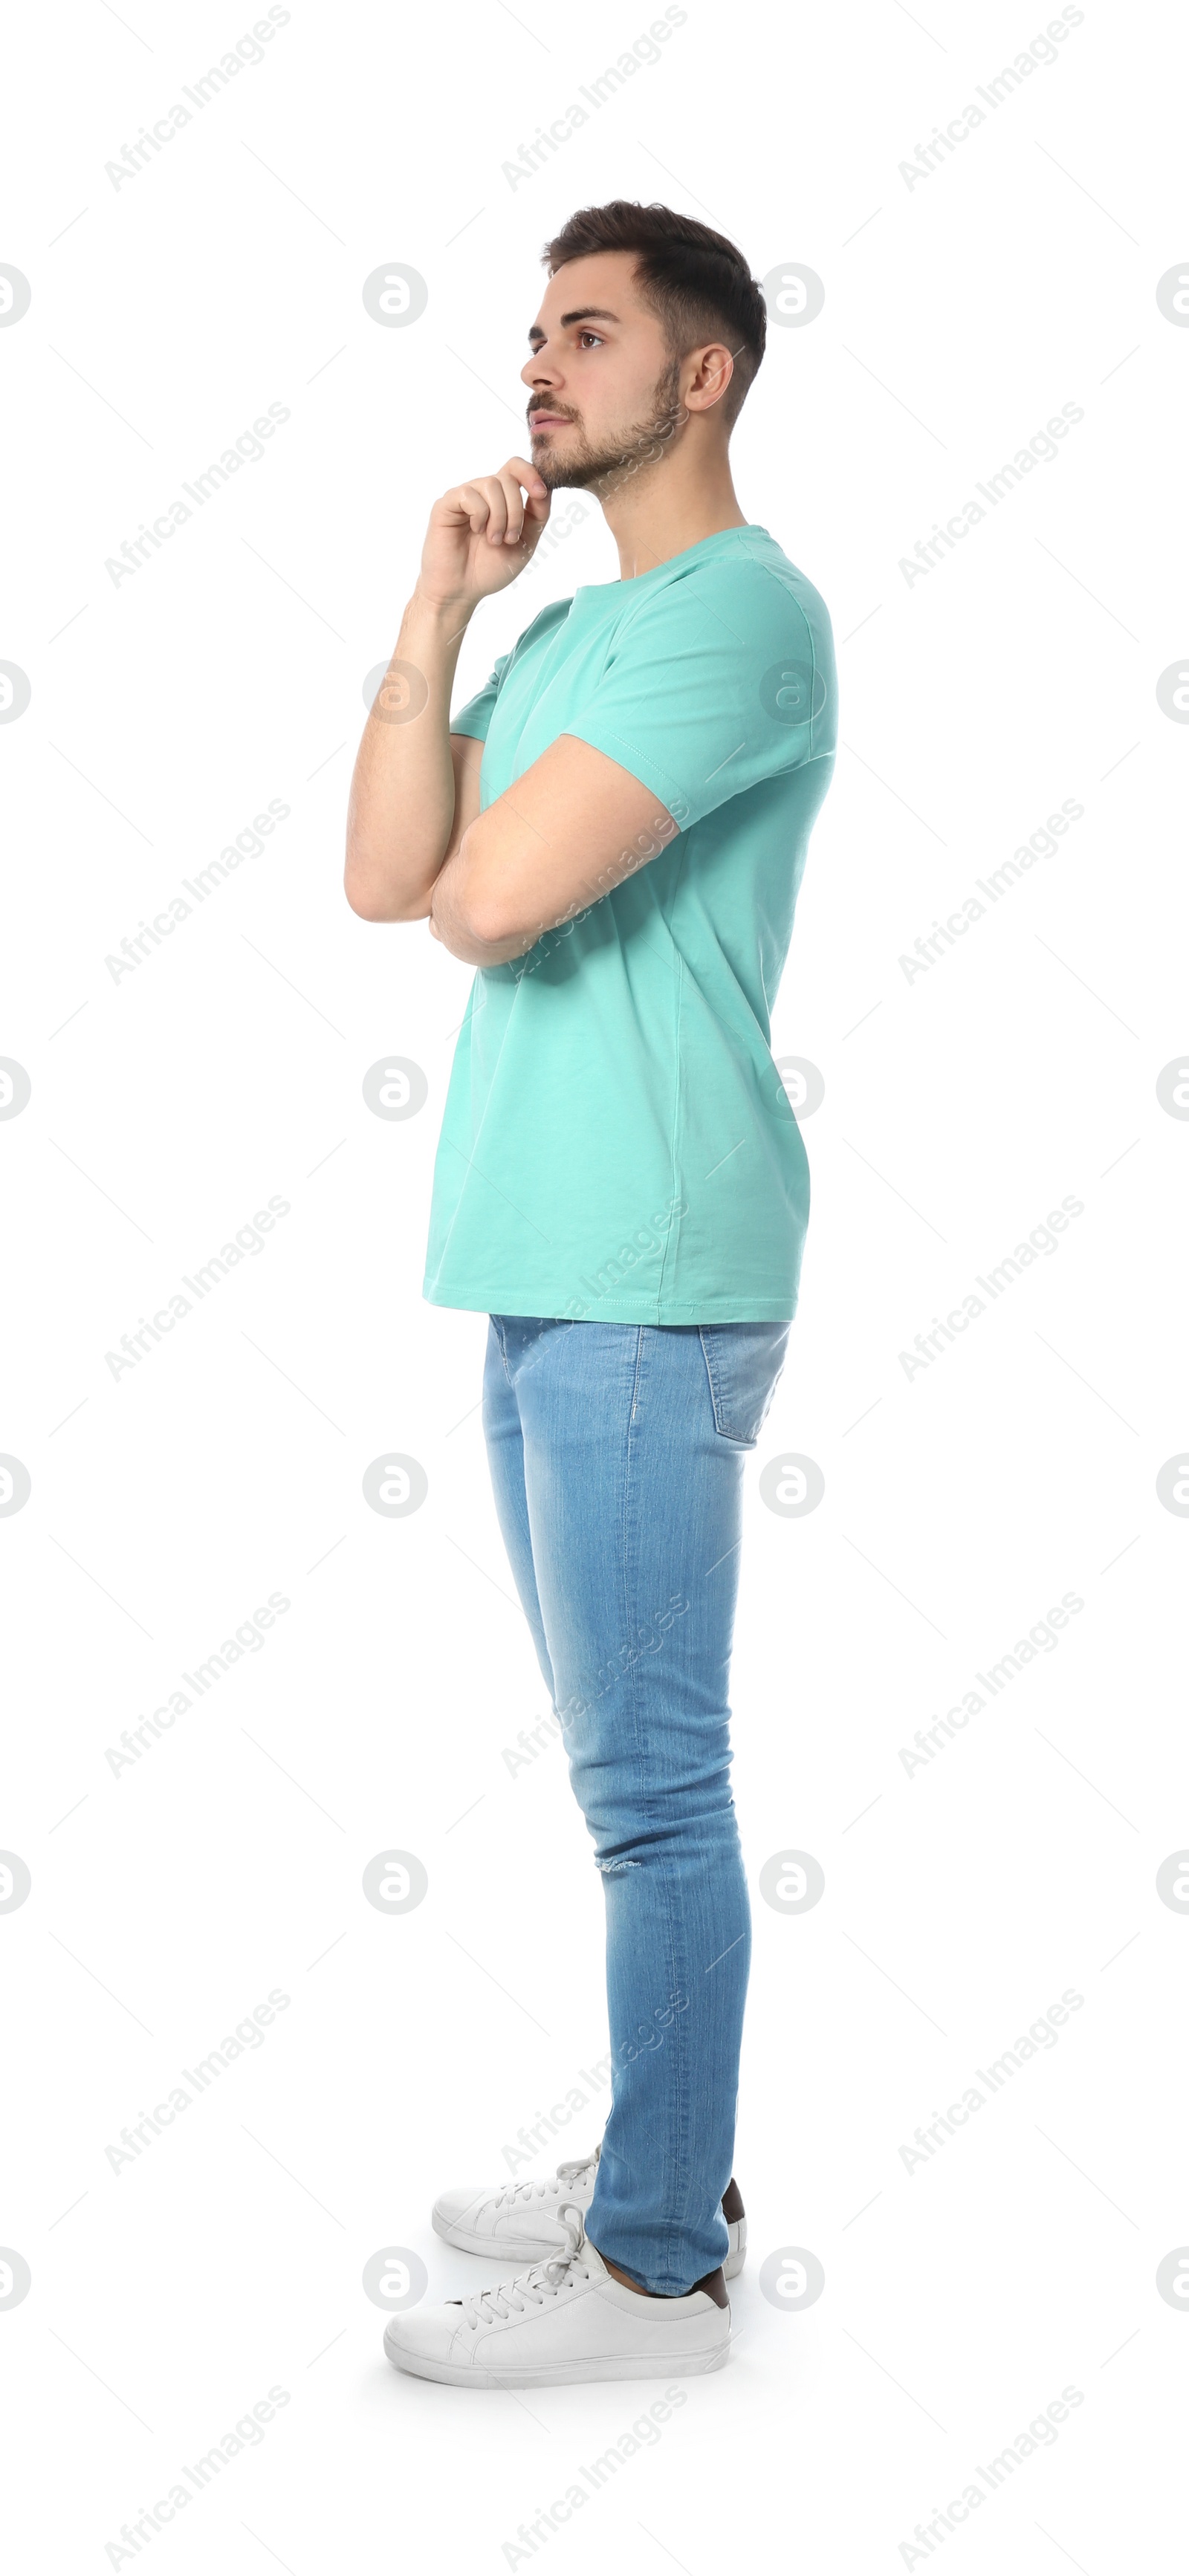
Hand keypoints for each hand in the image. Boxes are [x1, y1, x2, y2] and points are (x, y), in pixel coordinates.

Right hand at [416, 458, 550, 612]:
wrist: (463, 590)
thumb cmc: (490, 568)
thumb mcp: (526, 542)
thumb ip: (538, 514)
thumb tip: (545, 487)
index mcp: (502, 499)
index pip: (516, 468)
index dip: (531, 474)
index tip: (540, 494)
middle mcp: (483, 493)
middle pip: (508, 477)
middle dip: (515, 511)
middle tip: (509, 539)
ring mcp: (465, 496)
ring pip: (491, 484)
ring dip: (499, 517)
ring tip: (493, 540)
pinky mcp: (447, 503)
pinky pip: (470, 495)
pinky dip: (479, 515)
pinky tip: (474, 530)